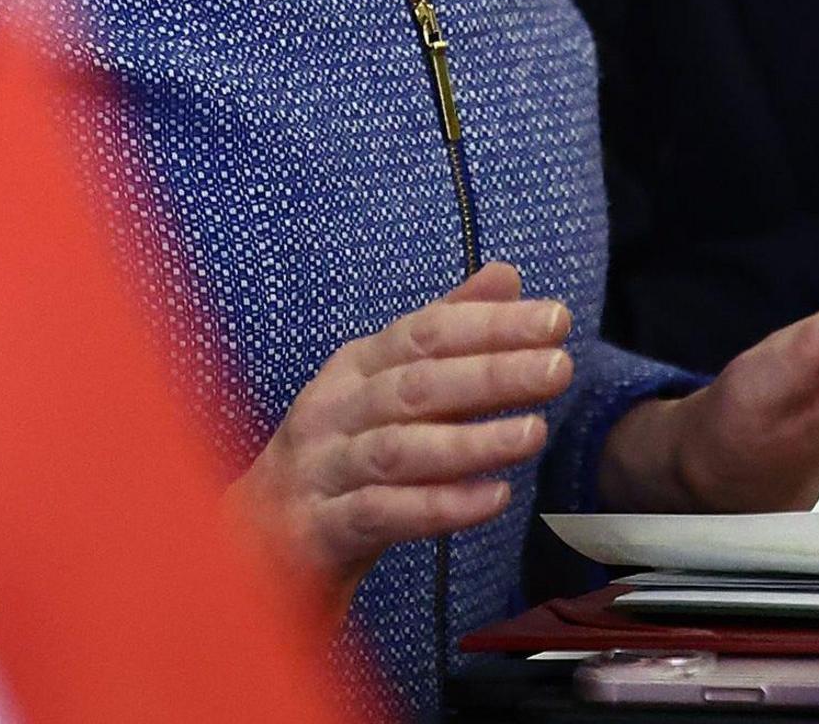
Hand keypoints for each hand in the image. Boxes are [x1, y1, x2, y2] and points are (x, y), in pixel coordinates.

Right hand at [231, 262, 571, 597]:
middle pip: (416, 385)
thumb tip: (507, 276)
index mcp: (356, 366)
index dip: (489, 323)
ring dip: (470, 441)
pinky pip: (382, 513)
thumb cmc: (342, 455)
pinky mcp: (321, 528)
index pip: (425, 333)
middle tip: (559, 367)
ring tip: (534, 434)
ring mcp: (323, 468)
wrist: (259, 543)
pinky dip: (439, 506)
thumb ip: (447, 334)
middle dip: (491, 373)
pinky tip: (492, 498)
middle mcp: (335, 408)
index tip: (555, 319)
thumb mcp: (390, 386)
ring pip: (399, 449)